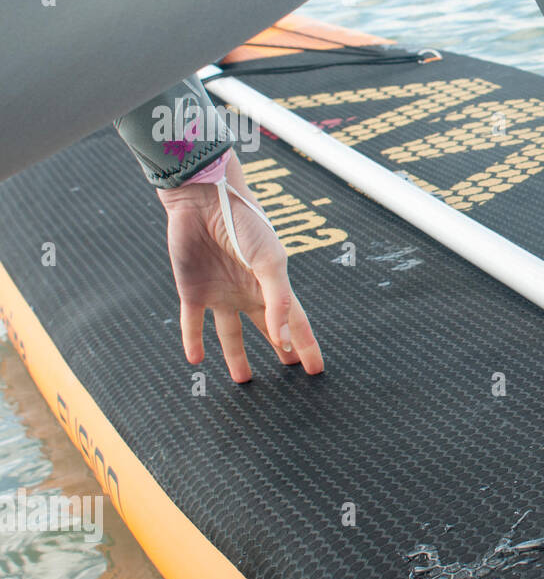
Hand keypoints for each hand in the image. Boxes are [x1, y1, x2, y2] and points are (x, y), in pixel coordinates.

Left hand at [157, 152, 323, 381]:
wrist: (202, 199)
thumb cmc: (245, 224)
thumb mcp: (269, 262)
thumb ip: (277, 300)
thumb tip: (283, 341)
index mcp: (272, 285)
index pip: (294, 322)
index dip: (305, 345)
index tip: (316, 369)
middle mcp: (248, 292)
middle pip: (267, 329)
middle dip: (280, 349)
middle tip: (290, 372)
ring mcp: (220, 293)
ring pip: (230, 333)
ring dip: (236, 356)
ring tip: (242, 379)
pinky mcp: (192, 290)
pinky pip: (192, 323)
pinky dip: (193, 341)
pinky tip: (195, 359)